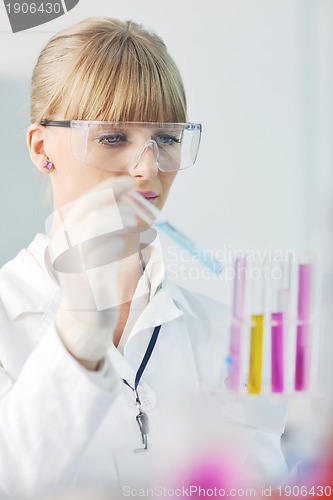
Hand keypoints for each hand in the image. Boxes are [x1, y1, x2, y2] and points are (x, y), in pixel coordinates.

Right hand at [46, 177, 141, 364]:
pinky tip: (128, 243)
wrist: (85, 320)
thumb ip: (102, 230)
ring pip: (97, 224)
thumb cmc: (94, 284)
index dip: (107, 188)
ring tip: (137, 222)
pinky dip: (119, 240)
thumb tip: (126, 205)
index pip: (84, 201)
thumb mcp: (93, 252)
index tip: (127, 182)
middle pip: (89, 207)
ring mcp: (72, 258)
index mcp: (63, 235)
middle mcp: (62, 243)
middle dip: (116, 197)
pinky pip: (104, 248)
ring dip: (121, 218)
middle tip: (138, 197)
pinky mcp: (85, 274)